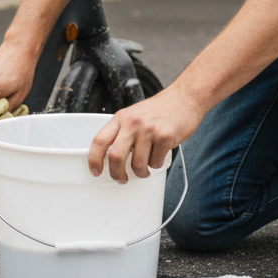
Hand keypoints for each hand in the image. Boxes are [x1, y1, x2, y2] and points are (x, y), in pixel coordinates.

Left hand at [87, 84, 203, 181]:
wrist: (183, 98)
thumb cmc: (157, 110)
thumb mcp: (132, 115)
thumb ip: (122, 132)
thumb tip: (110, 159)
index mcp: (120, 118)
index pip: (99, 140)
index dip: (94, 159)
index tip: (95, 171)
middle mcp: (132, 123)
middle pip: (116, 156)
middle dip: (117, 174)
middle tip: (121, 179)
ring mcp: (149, 130)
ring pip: (138, 164)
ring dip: (141, 172)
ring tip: (145, 169)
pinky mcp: (166, 136)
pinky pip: (156, 162)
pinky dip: (157, 165)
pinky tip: (159, 155)